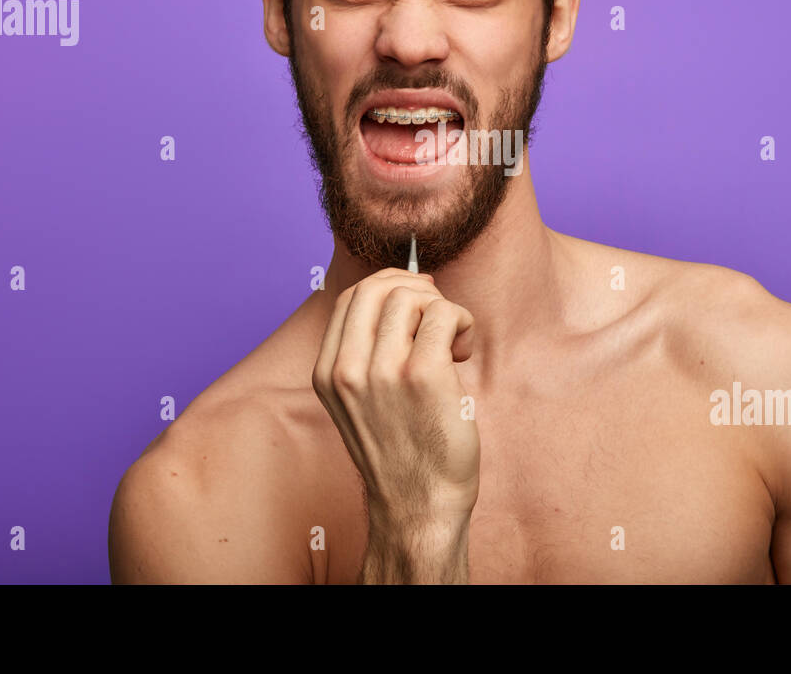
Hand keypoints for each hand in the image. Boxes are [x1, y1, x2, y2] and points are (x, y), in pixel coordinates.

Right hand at [312, 268, 477, 576]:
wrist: (419, 506)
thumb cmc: (402, 452)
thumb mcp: (361, 400)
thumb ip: (368, 351)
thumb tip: (406, 291)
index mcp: (328, 372)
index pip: (352, 298)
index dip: (389, 285)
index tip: (418, 299)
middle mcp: (347, 369)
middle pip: (377, 287)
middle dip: (415, 288)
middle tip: (440, 316)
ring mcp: (383, 371)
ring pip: (412, 296)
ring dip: (442, 309)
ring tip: (451, 344)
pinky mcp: (423, 375)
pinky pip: (445, 314)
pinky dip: (461, 322)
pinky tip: (462, 352)